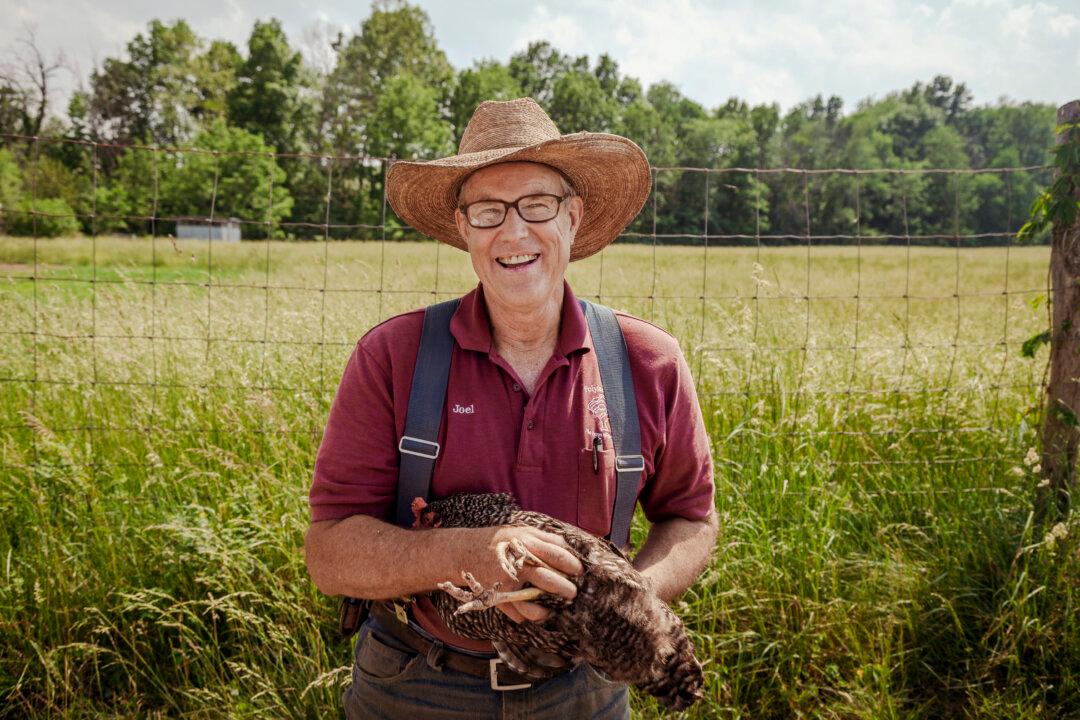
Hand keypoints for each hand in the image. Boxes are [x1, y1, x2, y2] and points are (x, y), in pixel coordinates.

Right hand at [457, 525, 582, 622]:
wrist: (464, 550)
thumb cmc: (500, 540)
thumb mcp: (523, 531)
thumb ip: (546, 538)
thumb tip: (570, 547)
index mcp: (526, 544)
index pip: (557, 556)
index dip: (572, 565)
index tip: (579, 571)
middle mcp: (517, 564)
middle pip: (549, 580)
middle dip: (566, 589)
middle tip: (572, 592)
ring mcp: (507, 583)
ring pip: (533, 604)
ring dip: (547, 609)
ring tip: (553, 608)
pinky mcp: (498, 597)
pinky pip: (517, 614)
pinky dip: (527, 616)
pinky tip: (534, 611)